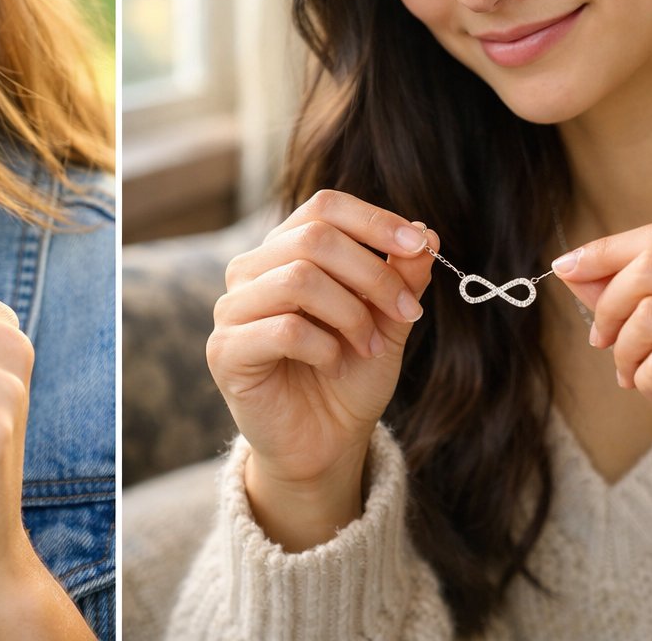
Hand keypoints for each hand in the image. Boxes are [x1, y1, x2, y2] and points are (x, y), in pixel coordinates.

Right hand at [207, 190, 434, 544]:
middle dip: (374, 274)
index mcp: (286, 251)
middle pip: (314, 238)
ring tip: (370, 346)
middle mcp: (251, 271)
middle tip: (408, 312)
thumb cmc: (349, 377)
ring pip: (299, 279)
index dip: (374, 221)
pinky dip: (324, 347)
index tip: (419, 246)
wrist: (325, 443)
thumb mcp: (388, 322)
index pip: (324, 207)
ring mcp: (232, 309)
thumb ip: (401, 278)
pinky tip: (333, 364)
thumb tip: (426, 233)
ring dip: (351, 314)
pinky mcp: (225, 351)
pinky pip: (284, 330)